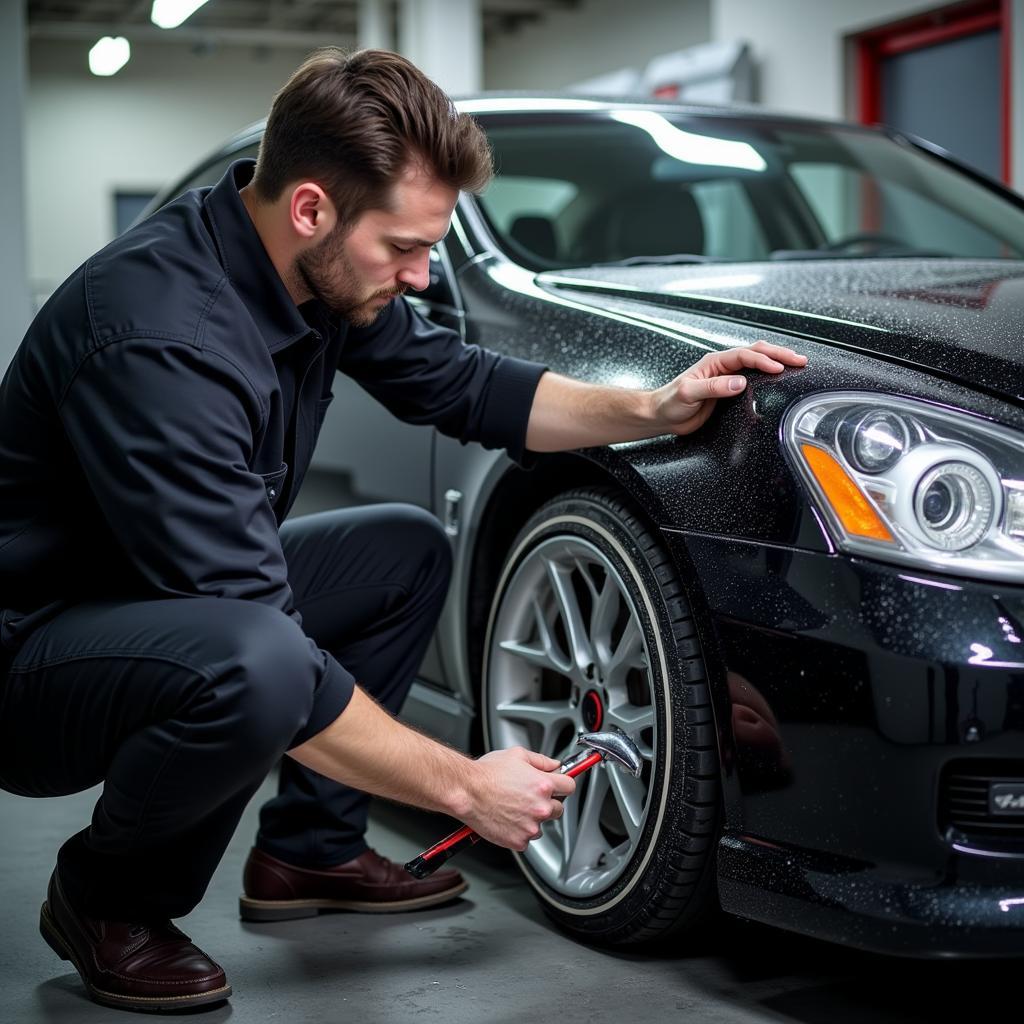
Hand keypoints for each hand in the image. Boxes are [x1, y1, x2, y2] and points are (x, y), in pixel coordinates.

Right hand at [463, 747, 575, 850]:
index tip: (559, 785)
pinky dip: (519, 831)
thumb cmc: (487, 774)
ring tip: (513, 807)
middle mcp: (540, 808)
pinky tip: (507, 818)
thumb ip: (541, 760)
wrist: (466, 791)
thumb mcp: (517, 755)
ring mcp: (530, 826)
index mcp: (543, 785)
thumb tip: (554, 765)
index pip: (570, 786)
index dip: (563, 784)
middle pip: (559, 808)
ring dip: (533, 819)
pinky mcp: (518, 841)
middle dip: (548, 802)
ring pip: (542, 825)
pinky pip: (527, 838)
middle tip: (529, 796)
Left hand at [651, 341, 806, 435]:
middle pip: (756, 352)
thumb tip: (739, 383)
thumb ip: (713, 388)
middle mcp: (722, 367)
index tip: (778, 367)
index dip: (763, 360)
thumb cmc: (669, 403)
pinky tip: (780, 379)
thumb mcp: (688, 394)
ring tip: (797, 363)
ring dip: (777, 361)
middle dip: (779, 354)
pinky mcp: (729, 392)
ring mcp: (727, 378)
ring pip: (756, 362)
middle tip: (799, 359)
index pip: (744, 356)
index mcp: (713, 362)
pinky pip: (754, 379)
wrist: (661, 416)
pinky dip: (769, 376)